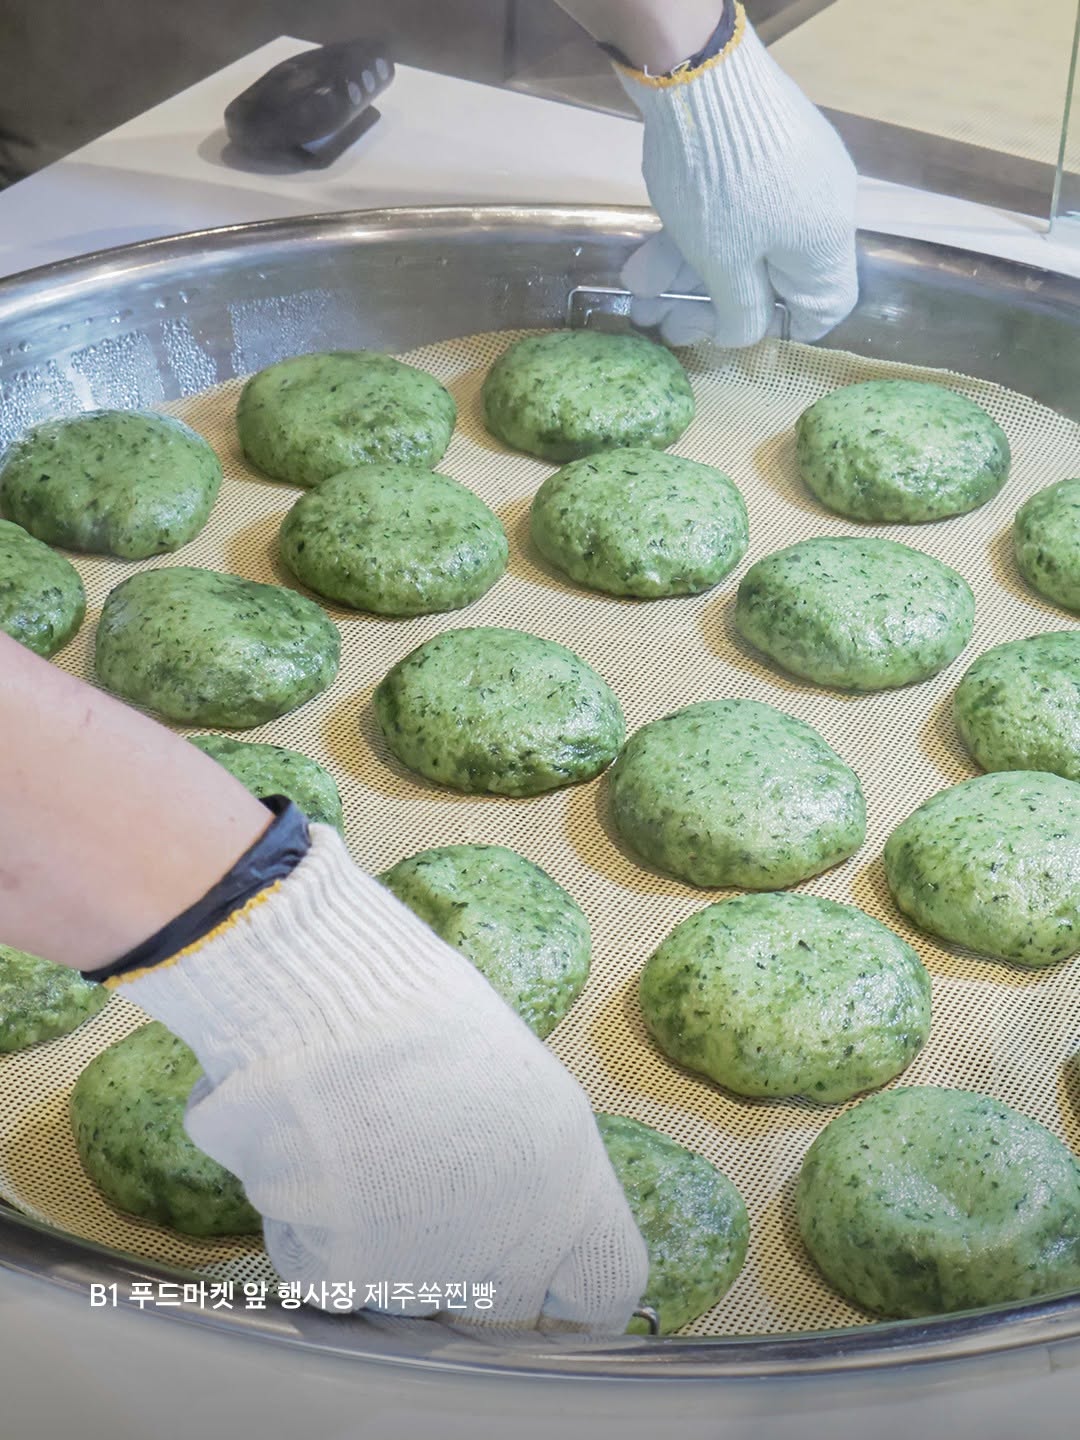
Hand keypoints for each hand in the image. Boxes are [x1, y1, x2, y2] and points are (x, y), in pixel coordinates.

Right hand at [120, 825, 648, 1330]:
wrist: (335, 1013)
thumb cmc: (425, 1018)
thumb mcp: (516, 1082)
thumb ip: (529, 1166)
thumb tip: (508, 1197)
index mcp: (572, 1194)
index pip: (606, 1288)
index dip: (572, 1284)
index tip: (547, 1273)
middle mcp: (514, 1252)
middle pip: (501, 1309)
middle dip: (468, 1270)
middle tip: (428, 1197)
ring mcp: (431, 1277)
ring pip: (411, 1291)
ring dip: (387, 1248)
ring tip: (359, 1156)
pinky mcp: (352, 1281)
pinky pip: (333, 1275)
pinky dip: (317, 1235)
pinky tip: (313, 1165)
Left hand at [615, 9, 857, 347]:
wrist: (695, 69)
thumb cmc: (719, 183)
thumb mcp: (723, 262)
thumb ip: (740, 311)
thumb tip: (746, 337)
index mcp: (825, 242)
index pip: (825, 307)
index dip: (781, 332)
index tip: (734, 336)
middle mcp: (817, 209)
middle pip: (766, 278)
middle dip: (707, 305)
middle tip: (661, 323)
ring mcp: (785, 176)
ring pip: (736, 243)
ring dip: (684, 276)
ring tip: (638, 297)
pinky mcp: (752, 152)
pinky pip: (725, 210)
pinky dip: (686, 237)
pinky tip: (640, 261)